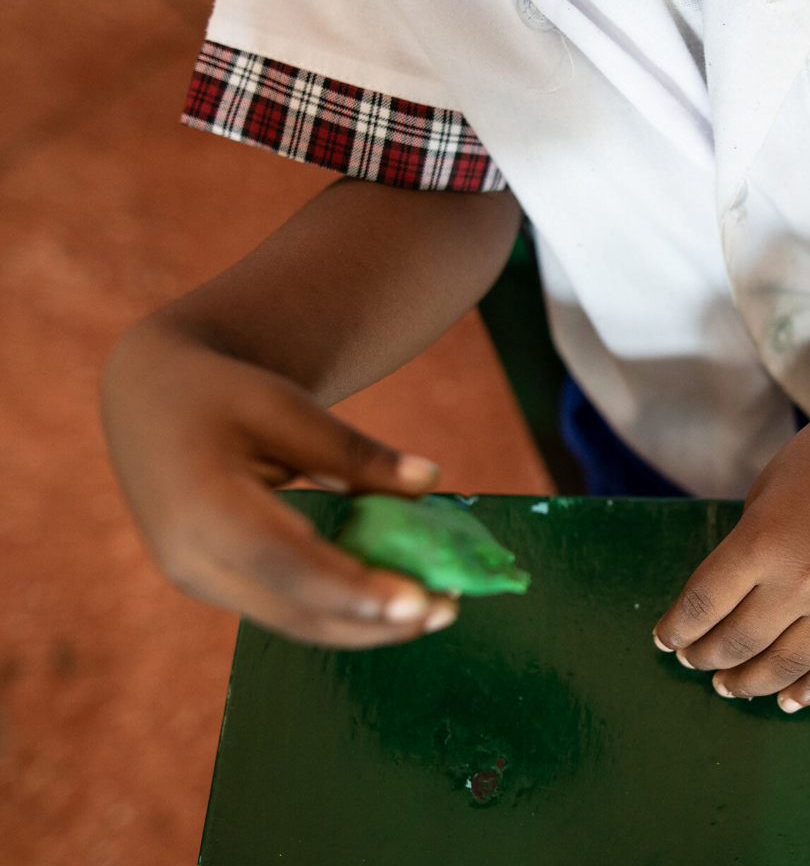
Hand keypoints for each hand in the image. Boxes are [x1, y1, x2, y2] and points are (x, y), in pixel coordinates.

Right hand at [101, 319, 458, 647]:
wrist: (151, 401)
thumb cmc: (223, 394)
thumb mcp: (287, 406)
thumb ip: (354, 452)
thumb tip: (429, 482)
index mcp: (200, 502)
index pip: (284, 561)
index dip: (352, 588)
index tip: (418, 600)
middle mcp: (191, 557)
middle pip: (293, 608)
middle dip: (373, 621)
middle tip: (446, 610)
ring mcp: (200, 580)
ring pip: (293, 623)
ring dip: (367, 626)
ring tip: (437, 610)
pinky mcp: (217, 586)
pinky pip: (286, 611)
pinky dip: (343, 612)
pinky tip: (396, 602)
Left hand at [651, 396, 809, 710]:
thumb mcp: (763, 495)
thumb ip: (744, 552)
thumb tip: (724, 603)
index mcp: (762, 543)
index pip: (703, 607)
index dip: (676, 631)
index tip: (665, 640)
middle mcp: (802, 580)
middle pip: (739, 643)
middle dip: (706, 657)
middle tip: (693, 661)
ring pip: (786, 667)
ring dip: (751, 683)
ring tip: (729, 686)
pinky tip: (787, 699)